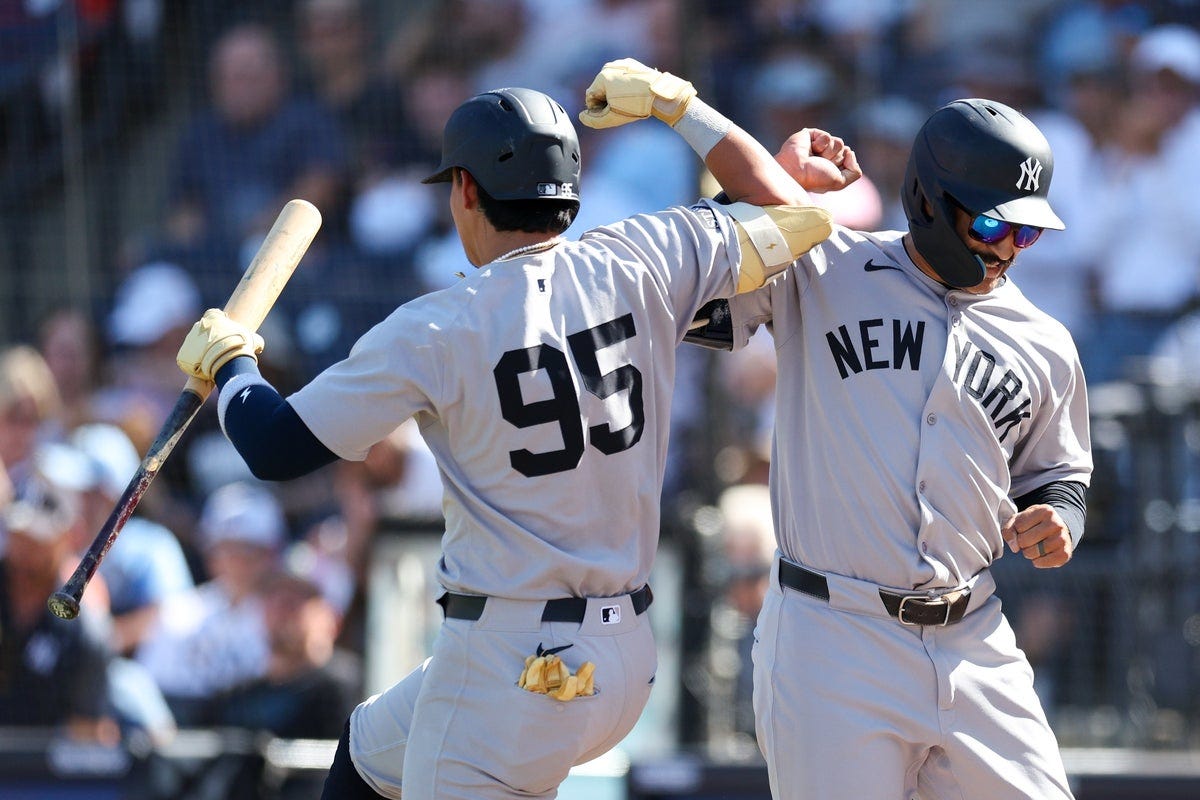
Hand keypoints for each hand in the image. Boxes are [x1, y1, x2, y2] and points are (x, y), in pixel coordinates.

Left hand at [175, 309, 263, 382]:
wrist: (226, 360)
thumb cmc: (241, 345)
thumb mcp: (254, 339)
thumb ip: (256, 340)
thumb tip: (259, 346)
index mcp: (212, 317)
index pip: (213, 314)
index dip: (219, 323)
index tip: (226, 332)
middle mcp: (198, 325)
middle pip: (203, 330)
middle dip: (210, 339)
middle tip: (221, 349)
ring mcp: (189, 340)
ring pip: (195, 344)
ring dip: (203, 351)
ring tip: (215, 360)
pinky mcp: (183, 355)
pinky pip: (189, 358)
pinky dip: (196, 363)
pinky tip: (206, 368)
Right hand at [579, 57, 696, 128]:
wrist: (660, 94)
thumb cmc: (635, 106)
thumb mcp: (612, 118)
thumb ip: (593, 120)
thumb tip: (582, 116)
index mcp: (602, 77)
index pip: (590, 96)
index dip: (597, 109)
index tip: (611, 112)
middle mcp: (609, 66)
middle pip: (600, 88)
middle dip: (606, 100)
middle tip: (621, 108)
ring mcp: (621, 63)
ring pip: (610, 82)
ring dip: (615, 93)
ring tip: (629, 101)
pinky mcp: (631, 63)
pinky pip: (621, 77)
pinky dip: (624, 86)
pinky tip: (634, 93)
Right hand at [775, 128, 861, 192]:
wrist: (796, 170)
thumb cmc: (814, 179)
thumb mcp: (840, 182)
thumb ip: (855, 172)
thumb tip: (851, 152)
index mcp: (832, 168)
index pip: (849, 159)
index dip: (843, 165)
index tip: (828, 172)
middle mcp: (826, 157)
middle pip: (844, 150)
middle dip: (834, 158)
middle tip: (819, 164)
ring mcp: (820, 146)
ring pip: (838, 142)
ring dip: (828, 152)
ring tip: (814, 157)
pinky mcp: (812, 135)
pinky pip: (827, 136)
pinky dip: (820, 144)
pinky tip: (810, 149)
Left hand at [1002, 504, 1073, 567]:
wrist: (1058, 530)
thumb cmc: (1034, 524)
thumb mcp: (1020, 519)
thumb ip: (1009, 530)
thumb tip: (1015, 548)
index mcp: (1045, 511)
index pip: (1019, 526)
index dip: (1018, 530)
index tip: (1027, 527)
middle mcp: (1057, 524)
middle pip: (1024, 541)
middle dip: (1022, 543)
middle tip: (1031, 539)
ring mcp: (1063, 539)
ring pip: (1031, 553)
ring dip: (1029, 553)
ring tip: (1036, 546)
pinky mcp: (1065, 553)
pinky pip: (1042, 563)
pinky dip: (1037, 562)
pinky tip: (1041, 555)